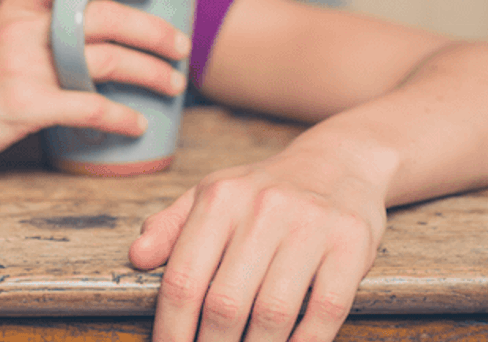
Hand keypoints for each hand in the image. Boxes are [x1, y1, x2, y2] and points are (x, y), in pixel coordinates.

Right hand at [0, 0, 190, 180]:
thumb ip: (39, 25)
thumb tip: (98, 22)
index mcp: (16, 6)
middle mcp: (20, 29)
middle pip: (104, 16)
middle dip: (155, 32)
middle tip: (181, 48)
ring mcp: (20, 67)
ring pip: (105, 59)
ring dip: (151, 73)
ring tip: (173, 85)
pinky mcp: (21, 107)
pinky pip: (88, 107)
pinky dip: (122, 117)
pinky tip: (137, 125)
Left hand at [129, 149, 387, 341]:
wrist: (339, 162)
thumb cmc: (263, 190)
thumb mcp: (210, 193)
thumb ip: (170, 226)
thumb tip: (137, 257)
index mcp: (220, 198)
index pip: (184, 278)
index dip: (171, 328)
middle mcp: (263, 208)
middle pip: (225, 304)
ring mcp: (310, 225)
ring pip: (274, 313)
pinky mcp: (351, 244)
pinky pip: (325, 310)